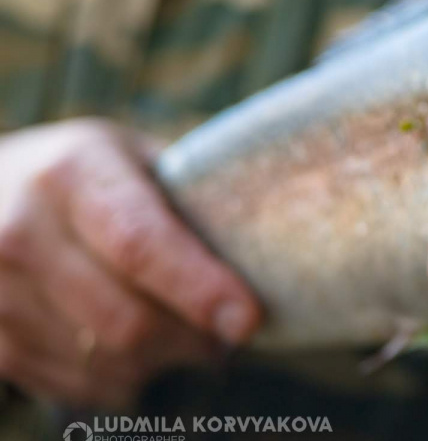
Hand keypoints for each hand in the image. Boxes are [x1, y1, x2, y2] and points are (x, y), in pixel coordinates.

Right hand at [0, 119, 260, 406]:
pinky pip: (72, 386)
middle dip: (194, 340)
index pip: (140, 243)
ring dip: (162, 364)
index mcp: (74, 172)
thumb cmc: (88, 177)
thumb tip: (283, 236)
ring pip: (102, 362)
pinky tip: (137, 353)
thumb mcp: (134, 159)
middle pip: (125, 320)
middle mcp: (20, 228)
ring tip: (187, 337)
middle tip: (230, 334)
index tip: (248, 320)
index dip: (198, 289)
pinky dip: (121, 381)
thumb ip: (192, 195)